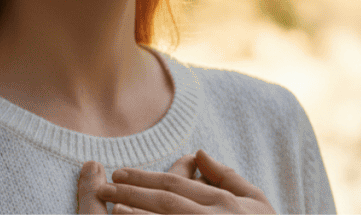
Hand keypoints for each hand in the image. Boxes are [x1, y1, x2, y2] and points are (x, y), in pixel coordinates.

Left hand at [95, 149, 276, 213]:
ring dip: (135, 214)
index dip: (145, 177)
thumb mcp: (255, 201)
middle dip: (132, 191)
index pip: (176, 183)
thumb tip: (199, 153)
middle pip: (165, 200)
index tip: (119, 173)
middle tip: (105, 186)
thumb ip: (226, 176)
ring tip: (110, 205)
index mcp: (223, 201)